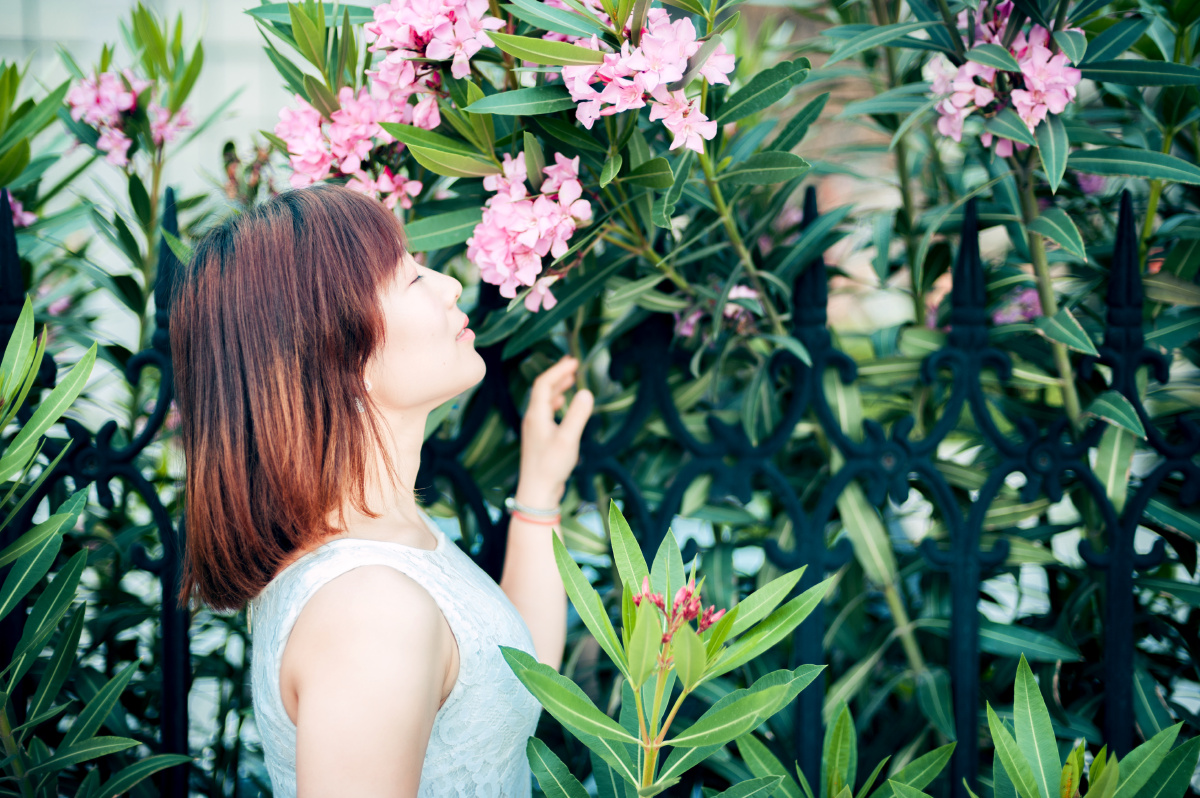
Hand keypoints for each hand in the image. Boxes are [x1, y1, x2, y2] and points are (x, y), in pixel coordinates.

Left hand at [517, 355, 593, 508]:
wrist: (537, 492)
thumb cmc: (551, 466)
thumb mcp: (568, 439)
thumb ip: (578, 415)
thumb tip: (586, 392)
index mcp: (536, 415)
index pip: (544, 383)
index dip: (558, 370)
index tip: (574, 361)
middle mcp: (532, 418)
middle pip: (542, 389)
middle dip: (557, 375)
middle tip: (573, 364)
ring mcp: (535, 428)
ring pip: (544, 400)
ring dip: (557, 387)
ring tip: (570, 379)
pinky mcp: (539, 438)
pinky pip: (546, 411)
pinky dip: (555, 402)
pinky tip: (562, 404)